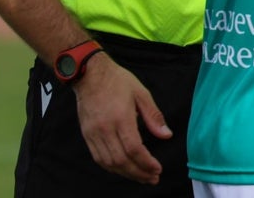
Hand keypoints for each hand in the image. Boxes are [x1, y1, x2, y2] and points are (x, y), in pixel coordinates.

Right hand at [73, 54, 168, 183]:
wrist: (90, 75)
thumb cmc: (118, 81)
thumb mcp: (142, 93)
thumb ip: (154, 117)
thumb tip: (166, 135)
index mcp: (121, 118)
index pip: (134, 148)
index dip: (146, 163)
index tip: (158, 169)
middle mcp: (105, 129)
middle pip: (121, 160)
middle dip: (138, 173)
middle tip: (152, 178)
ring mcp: (93, 134)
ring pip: (109, 163)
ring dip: (126, 173)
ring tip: (141, 177)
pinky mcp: (86, 136)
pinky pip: (98, 158)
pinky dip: (112, 167)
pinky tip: (123, 169)